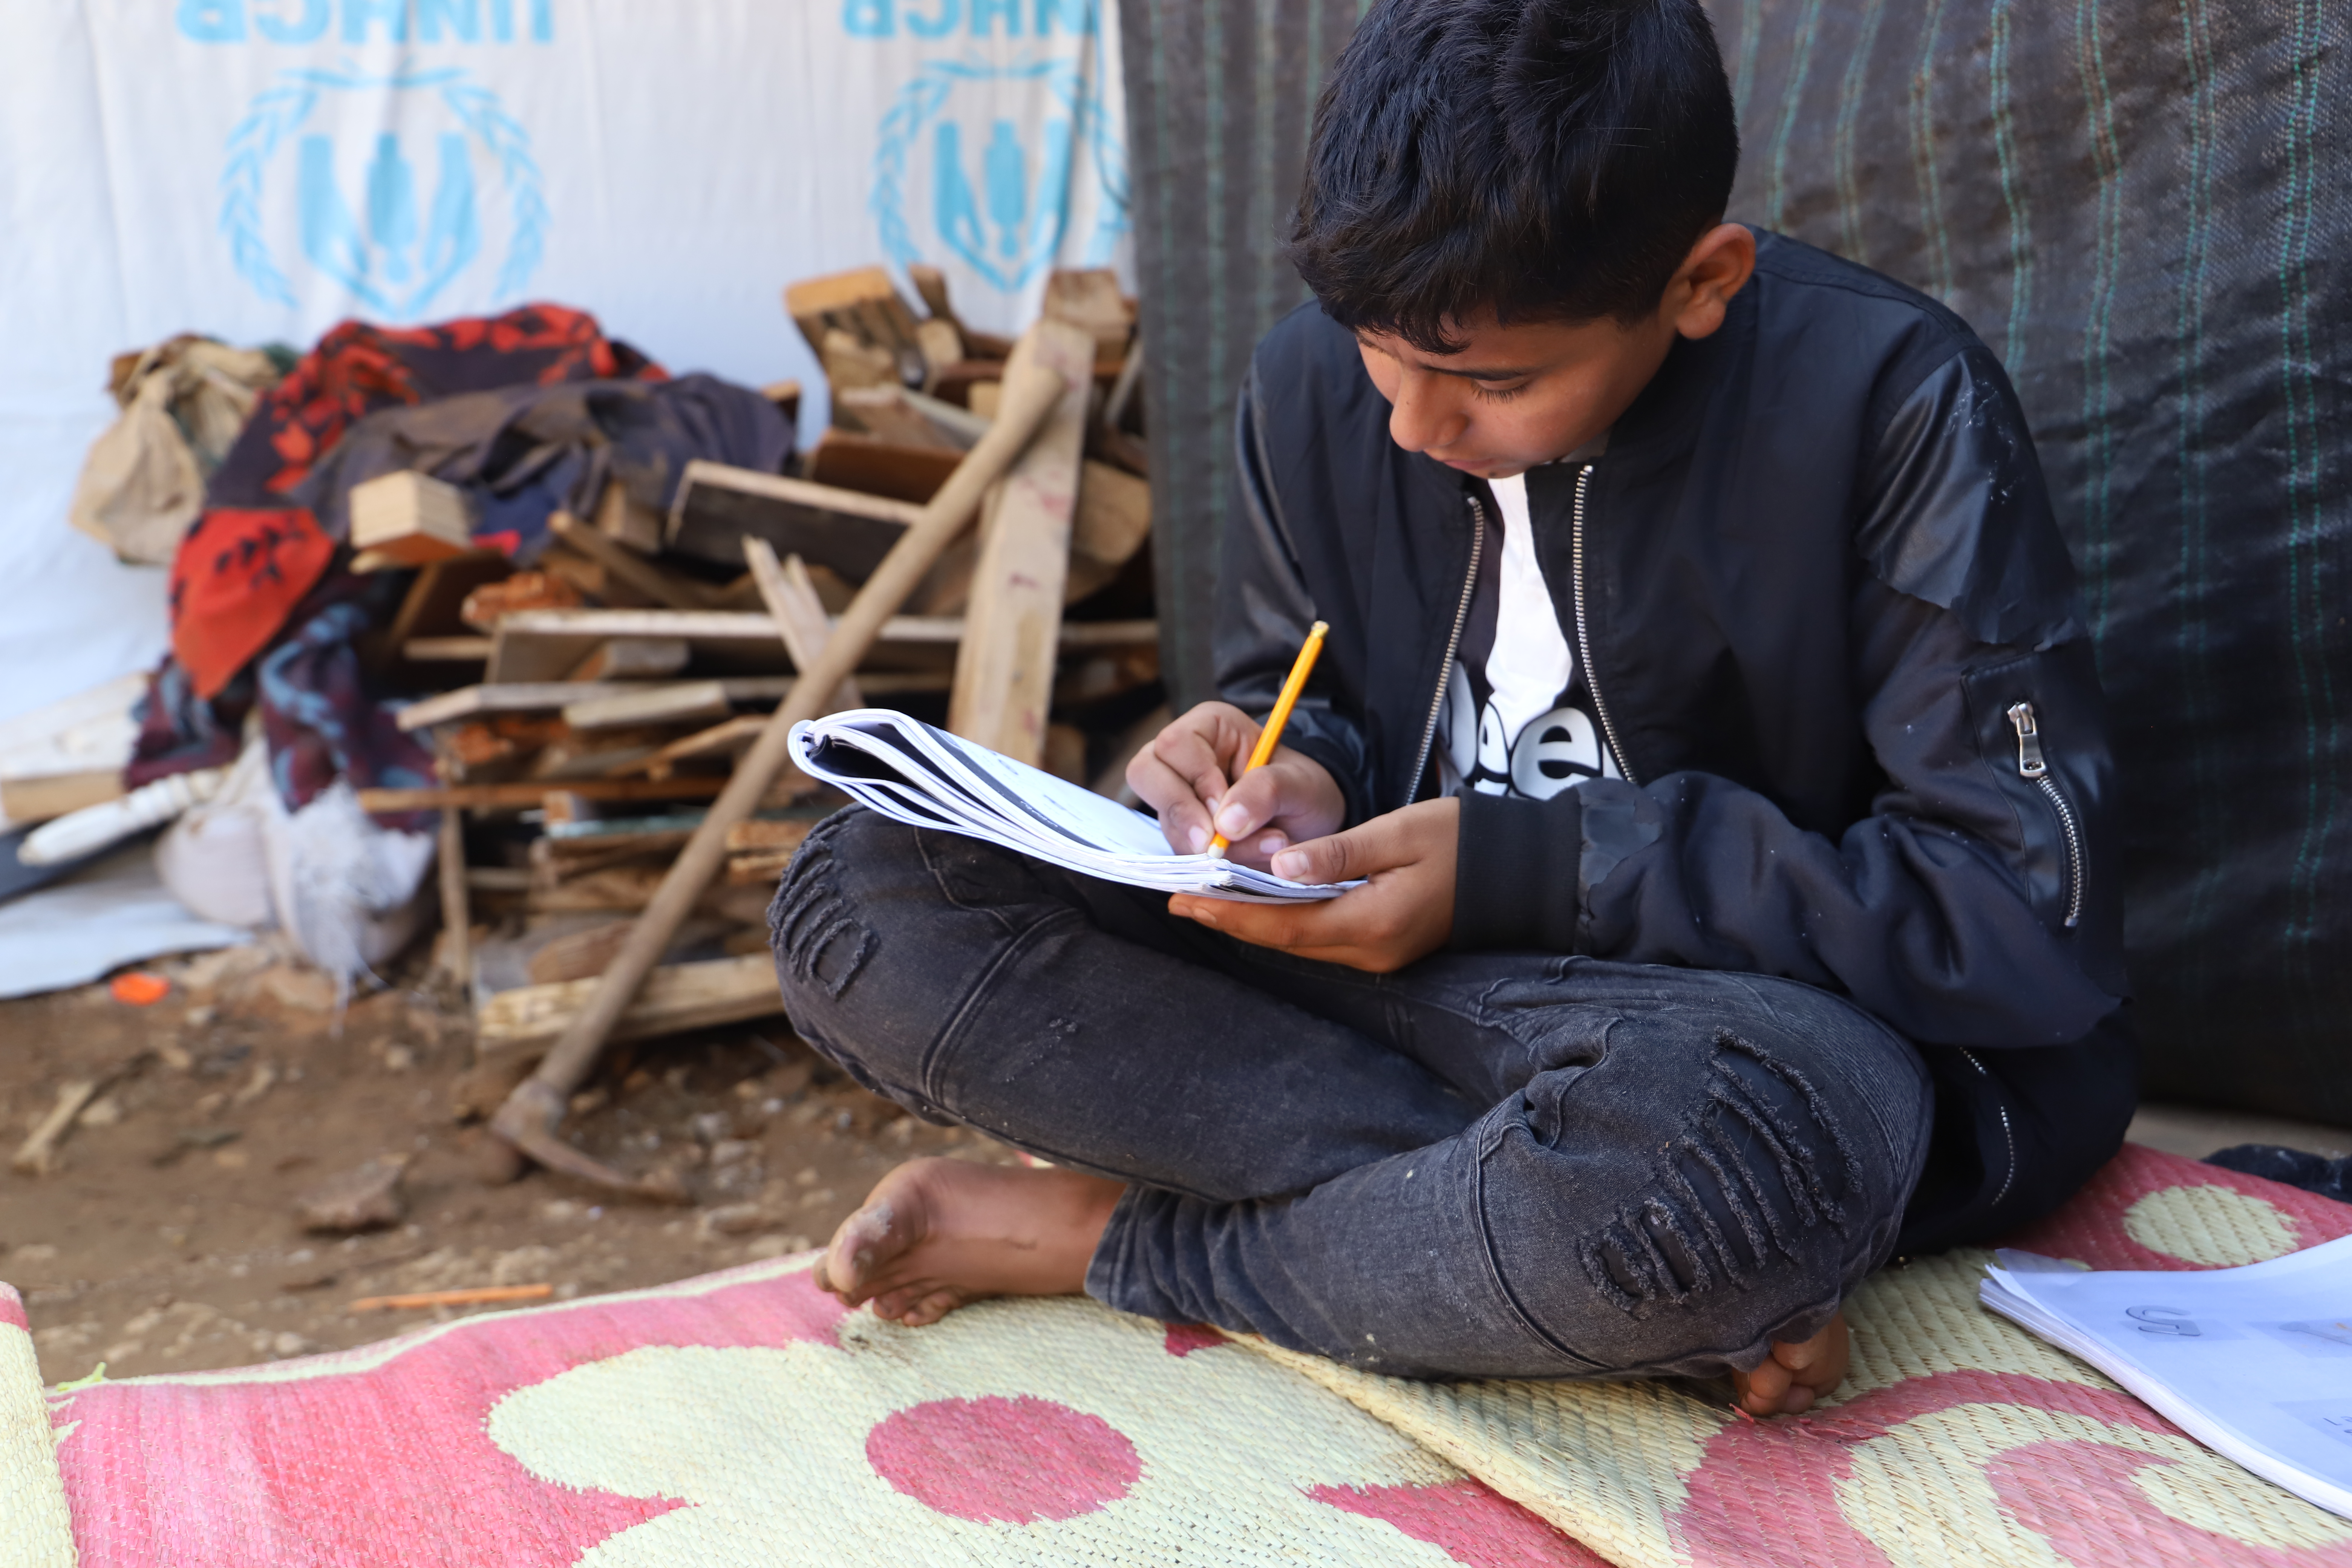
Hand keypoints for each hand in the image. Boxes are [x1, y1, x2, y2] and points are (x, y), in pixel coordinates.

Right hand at [1126, 702, 1345, 869]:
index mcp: (1210, 727)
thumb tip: (1226, 823)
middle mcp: (1184, 757)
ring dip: (1203, 845)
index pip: (1176, 744)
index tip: (1223, 809)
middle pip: (1146, 773)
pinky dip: (1208, 863)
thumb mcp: (1299, 784)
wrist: (1312, 824)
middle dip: (1180, 812)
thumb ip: (1266, 792)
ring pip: (1162, 819)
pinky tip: (1245, 861)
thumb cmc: (1304, 790)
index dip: (1196, 778)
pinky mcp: (1182, 831)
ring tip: (1257, 849)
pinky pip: (1177, 849)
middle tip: (1213, 844)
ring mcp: (1178, 796)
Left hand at [1168, 797, 1458, 972]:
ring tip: (1206, 897)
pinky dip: (1283, 921)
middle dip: (1230, 918)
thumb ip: (1338, 853)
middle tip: (1179, 896)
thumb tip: (1278, 865)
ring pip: (1299, 941)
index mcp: (1373, 923)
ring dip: (1253, 921)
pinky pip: (1319, 937)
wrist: (1516, 870)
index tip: (1186, 896)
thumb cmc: (1461, 840)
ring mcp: (1376, 955)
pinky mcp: (1380, 947)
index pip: (1284, 924)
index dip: (1231, 912)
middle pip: (1285, 939)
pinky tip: (1259, 902)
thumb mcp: (1398, 833)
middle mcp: (1370, 951)